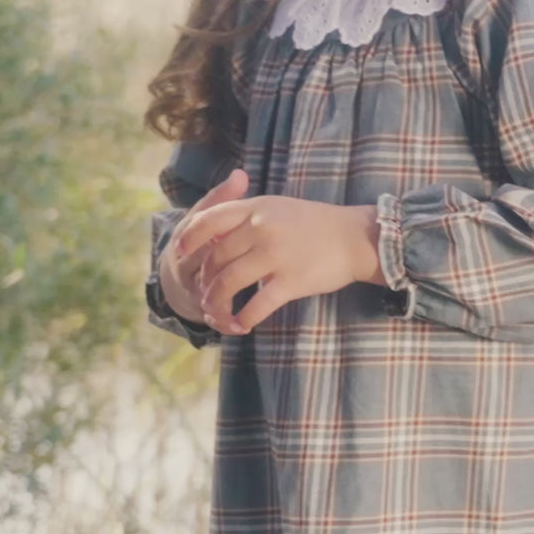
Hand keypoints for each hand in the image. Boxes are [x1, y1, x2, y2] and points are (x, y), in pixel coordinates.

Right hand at [158, 168, 251, 324]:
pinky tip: (243, 326)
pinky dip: (225, 322)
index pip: (195, 232)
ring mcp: (191, 286)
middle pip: (201, 269)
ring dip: (222, 307)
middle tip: (254, 274)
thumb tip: (240, 174)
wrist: (186, 272)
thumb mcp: (213, 217)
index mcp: (185, 236)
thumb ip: (225, 199)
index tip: (234, 238)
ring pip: (204, 297)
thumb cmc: (207, 239)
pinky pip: (210, 316)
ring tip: (243, 316)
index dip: (210, 236)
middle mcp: (183, 263)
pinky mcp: (200, 307)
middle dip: (222, 277)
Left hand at [175, 194, 384, 334]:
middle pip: (215, 258)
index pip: (208, 220)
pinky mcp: (290, 281)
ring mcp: (275, 255)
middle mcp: (261, 229)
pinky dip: (243, 319)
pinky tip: (241, 325)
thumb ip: (246, 216)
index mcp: (256, 208)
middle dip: (205, 281)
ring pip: (229, 283)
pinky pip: (256, 305)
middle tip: (205, 294)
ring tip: (216, 313)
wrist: (354, 237)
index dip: (189, 238)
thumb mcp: (277, 208)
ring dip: (217, 303)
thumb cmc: (315, 223)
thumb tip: (212, 230)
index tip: (179, 253)